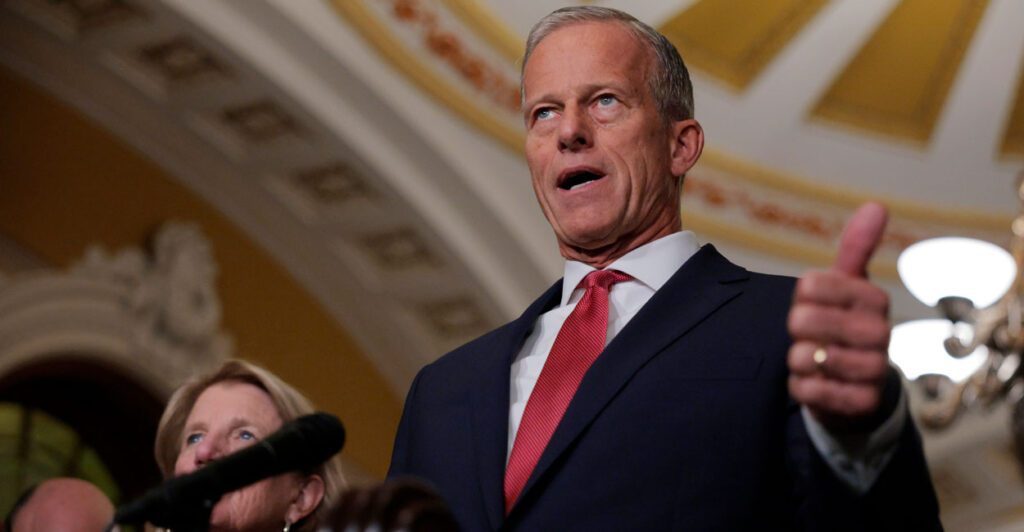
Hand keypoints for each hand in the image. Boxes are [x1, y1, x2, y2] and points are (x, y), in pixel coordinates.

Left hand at [787, 202, 891, 430]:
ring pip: (803, 356)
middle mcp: (880, 332)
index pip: (810, 283)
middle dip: (796, 330)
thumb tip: (876, 205)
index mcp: (873, 298)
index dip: (800, 296)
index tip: (814, 303)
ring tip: (817, 360)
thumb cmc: (847, 327)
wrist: (863, 388)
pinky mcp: (861, 403)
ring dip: (798, 360)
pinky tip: (818, 383)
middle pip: (802, 320)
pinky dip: (802, 387)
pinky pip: (807, 390)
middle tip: (811, 336)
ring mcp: (873, 369)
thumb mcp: (849, 286)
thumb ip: (857, 248)